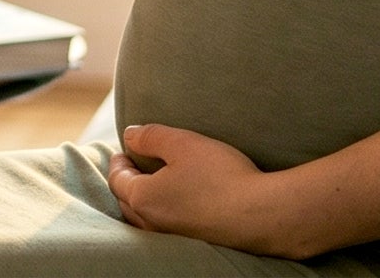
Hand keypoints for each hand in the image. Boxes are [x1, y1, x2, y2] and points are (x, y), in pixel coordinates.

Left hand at [105, 124, 307, 258]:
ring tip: (155, 184)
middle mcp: (153, 223)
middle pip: (127, 202)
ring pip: (146, 219)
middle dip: (127, 183)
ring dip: (144, 201)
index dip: (118, 162)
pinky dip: (164, 213)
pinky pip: (167, 227)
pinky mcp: (194, 243)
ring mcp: (173, 237)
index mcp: (143, 199)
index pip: (117, 180)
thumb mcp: (183, 143)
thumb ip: (151, 137)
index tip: (124, 151)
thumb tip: (129, 136)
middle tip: (134, 167)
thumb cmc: (221, 176)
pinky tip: (181, 202)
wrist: (262, 214)